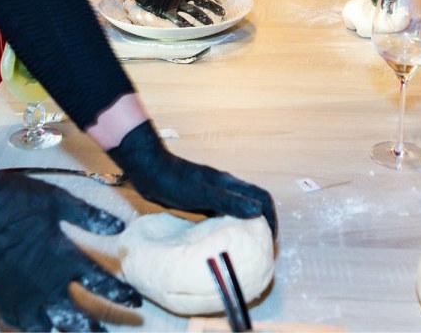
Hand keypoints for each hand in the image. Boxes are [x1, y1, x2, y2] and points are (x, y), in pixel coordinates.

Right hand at [0, 171, 139, 331]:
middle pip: (79, 316)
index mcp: (64, 258)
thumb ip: (90, 217)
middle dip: (98, 327)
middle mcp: (47, 284)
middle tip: (111, 332)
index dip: (120, 294)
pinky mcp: (4, 301)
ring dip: (72, 332)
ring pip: (53, 327)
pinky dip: (41, 330)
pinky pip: (26, 326)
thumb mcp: (60, 201)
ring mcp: (24, 297)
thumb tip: (120, 226)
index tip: (136, 302)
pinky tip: (50, 330)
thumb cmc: (20, 201)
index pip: (101, 284)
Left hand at [108, 121, 276, 237]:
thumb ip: (229, 201)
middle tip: (261, 249)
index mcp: (231, 184)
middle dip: (263, 224)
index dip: (271, 217)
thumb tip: (258, 211)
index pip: (262, 197)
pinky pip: (223, 216)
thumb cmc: (175, 181)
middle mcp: (227, 188)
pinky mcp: (202, 200)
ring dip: (247, 227)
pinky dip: (229, 228)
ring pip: (239, 211)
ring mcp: (214, 194)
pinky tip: (221, 242)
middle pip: (254, 204)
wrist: (149, 170)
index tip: (270, 240)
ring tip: (246, 249)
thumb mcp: (203, 193)